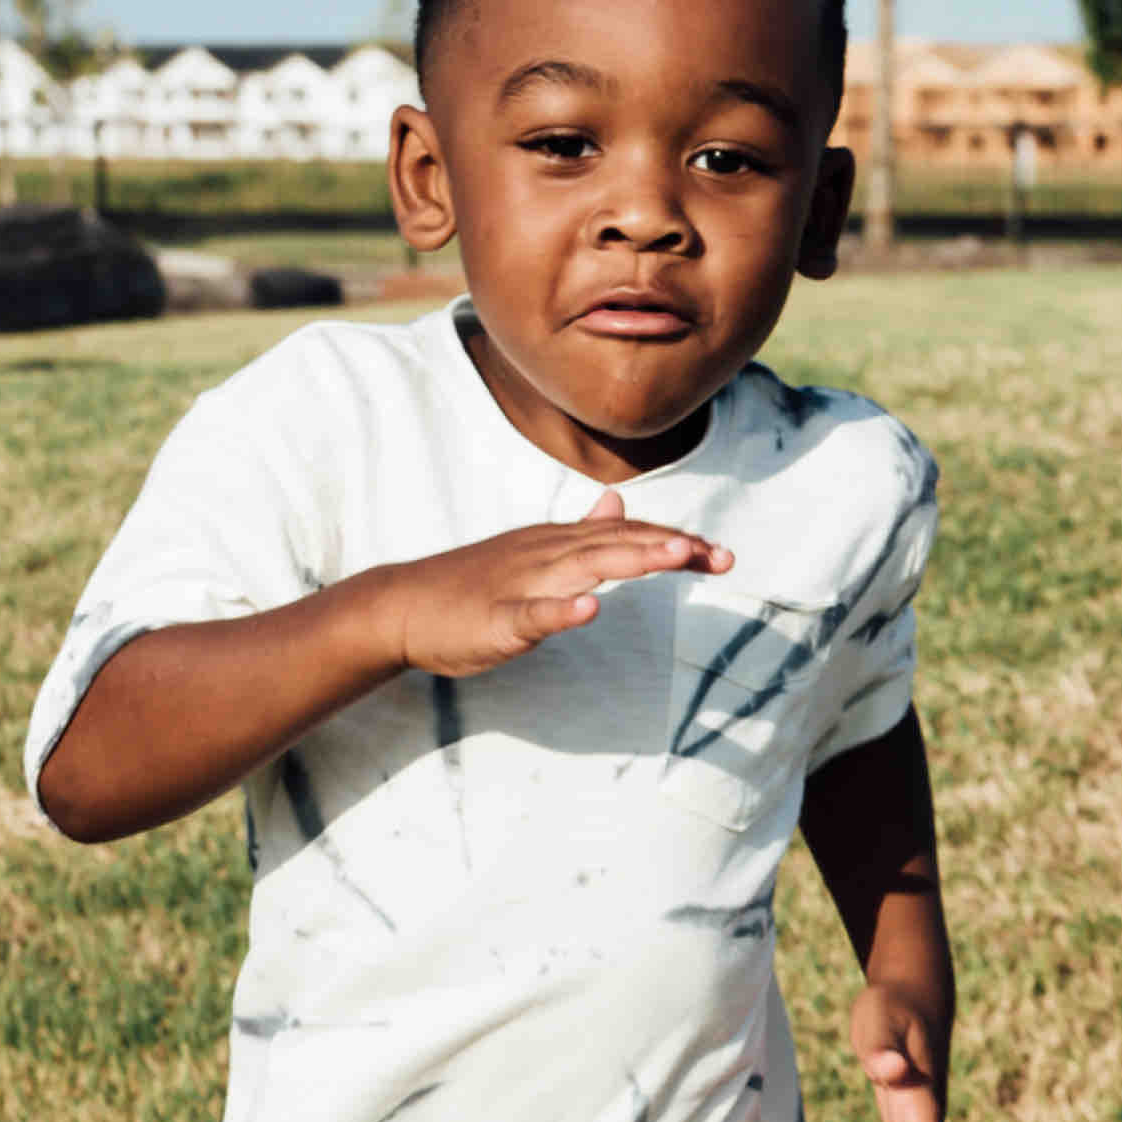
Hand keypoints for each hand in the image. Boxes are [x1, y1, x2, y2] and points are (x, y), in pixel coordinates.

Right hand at [381, 490, 730, 677]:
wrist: (400, 606)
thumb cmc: (471, 586)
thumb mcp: (535, 553)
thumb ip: (581, 533)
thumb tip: (619, 504)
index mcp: (558, 543)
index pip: (627, 535)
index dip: (673, 541)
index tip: (720, 553)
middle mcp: (547, 553)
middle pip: (619, 543)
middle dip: (671, 546)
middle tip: (720, 554)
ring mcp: (521, 583)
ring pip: (585, 566)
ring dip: (634, 559)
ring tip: (679, 555)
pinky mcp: (495, 618)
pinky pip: (532, 613)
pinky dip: (562, 610)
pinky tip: (591, 608)